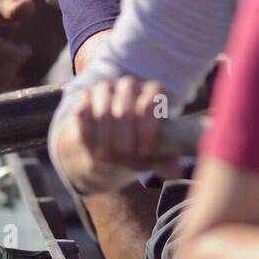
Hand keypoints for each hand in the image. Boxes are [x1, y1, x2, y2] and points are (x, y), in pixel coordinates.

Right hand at [0, 0, 35, 92]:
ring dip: (13, 72)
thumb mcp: (12, 1)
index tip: (27, 47)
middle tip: (26, 49)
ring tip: (18, 56)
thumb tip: (26, 6)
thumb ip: (17, 7)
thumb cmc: (5, 8)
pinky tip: (11, 66)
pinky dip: (7, 82)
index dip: (8, 50)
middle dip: (15, 61)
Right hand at [65, 77, 202, 188]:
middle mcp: (128, 86)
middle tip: (125, 157)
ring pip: (103, 112)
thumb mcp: (153, 152)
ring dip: (106, 139)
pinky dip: (88, 134)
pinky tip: (92, 149)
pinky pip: (82, 113)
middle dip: (125, 138)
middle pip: (125, 109)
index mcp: (151, 92)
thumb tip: (175, 173)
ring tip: (108, 157)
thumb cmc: (138, 143)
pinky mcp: (84, 97)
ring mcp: (105, 89)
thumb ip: (165, 160)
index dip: (147, 129)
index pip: (150, 103)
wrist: (109, 141)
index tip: (145, 152)